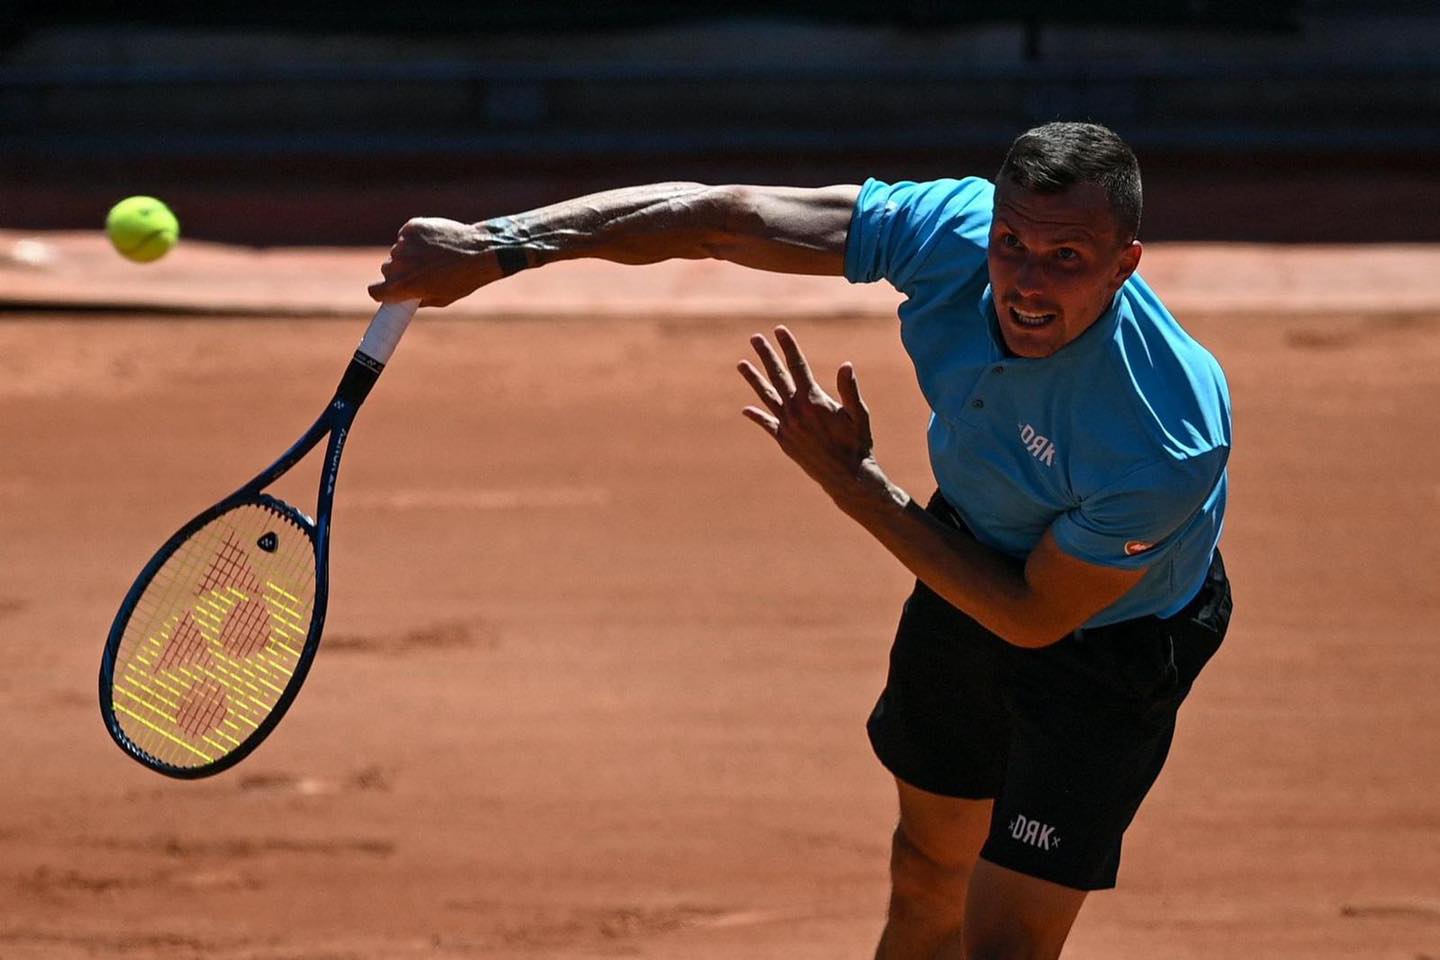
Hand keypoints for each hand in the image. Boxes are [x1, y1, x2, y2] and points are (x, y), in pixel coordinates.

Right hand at [367, 217, 517, 307]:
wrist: (479, 252)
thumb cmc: (463, 280)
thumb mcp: (441, 298)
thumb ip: (417, 299)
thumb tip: (404, 298)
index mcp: (403, 285)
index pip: (374, 291)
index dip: (382, 292)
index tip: (389, 291)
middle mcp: (399, 263)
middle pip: (387, 269)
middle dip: (399, 272)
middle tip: (420, 272)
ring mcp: (404, 243)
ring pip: (398, 251)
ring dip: (410, 254)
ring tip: (433, 256)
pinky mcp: (412, 227)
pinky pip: (406, 235)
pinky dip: (416, 238)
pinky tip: (434, 243)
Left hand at [738, 326, 882, 506]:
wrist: (846, 477)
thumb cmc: (857, 443)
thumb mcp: (858, 414)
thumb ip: (849, 389)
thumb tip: (846, 364)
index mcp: (813, 400)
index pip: (797, 366)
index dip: (788, 346)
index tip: (779, 330)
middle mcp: (795, 411)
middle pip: (777, 376)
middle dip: (766, 355)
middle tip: (755, 338)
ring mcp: (787, 426)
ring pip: (766, 397)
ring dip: (753, 379)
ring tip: (741, 364)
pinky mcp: (784, 441)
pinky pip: (767, 424)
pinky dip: (757, 415)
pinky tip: (746, 410)